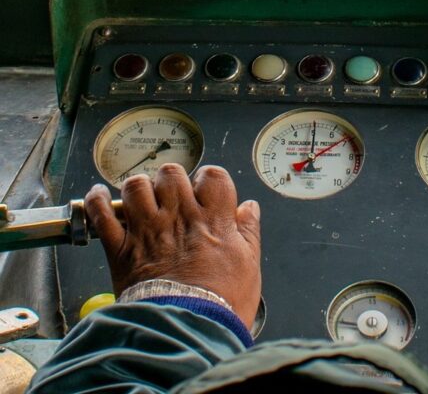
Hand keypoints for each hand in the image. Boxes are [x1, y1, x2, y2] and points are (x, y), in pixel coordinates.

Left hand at [85, 163, 261, 327]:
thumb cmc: (220, 303)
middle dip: (172, 180)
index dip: (209, 179)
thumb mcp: (249, 265)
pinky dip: (98, 201)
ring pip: (137, 186)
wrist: (184, 332)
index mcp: (213, 218)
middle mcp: (179, 217)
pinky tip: (100, 196)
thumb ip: (249, 231)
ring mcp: (147, 231)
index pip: (212, 175)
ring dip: (140, 188)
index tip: (207, 192)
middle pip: (171, 173)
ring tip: (144, 200)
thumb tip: (250, 208)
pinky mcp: (120, 251)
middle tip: (174, 196)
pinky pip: (102, 215)